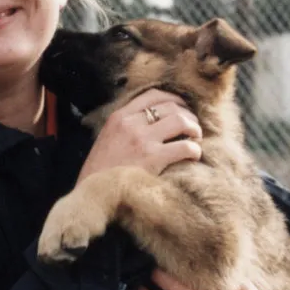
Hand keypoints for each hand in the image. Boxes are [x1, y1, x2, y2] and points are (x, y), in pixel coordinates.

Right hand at [76, 90, 201, 182]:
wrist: (94, 194)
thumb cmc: (100, 172)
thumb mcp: (107, 138)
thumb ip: (125, 126)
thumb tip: (152, 121)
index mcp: (119, 117)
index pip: (152, 95)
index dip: (173, 98)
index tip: (182, 107)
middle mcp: (131, 124)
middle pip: (171, 106)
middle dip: (188, 115)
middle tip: (193, 127)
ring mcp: (142, 140)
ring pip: (181, 121)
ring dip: (194, 129)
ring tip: (196, 139)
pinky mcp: (153, 158)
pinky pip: (185, 147)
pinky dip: (194, 150)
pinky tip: (194, 156)